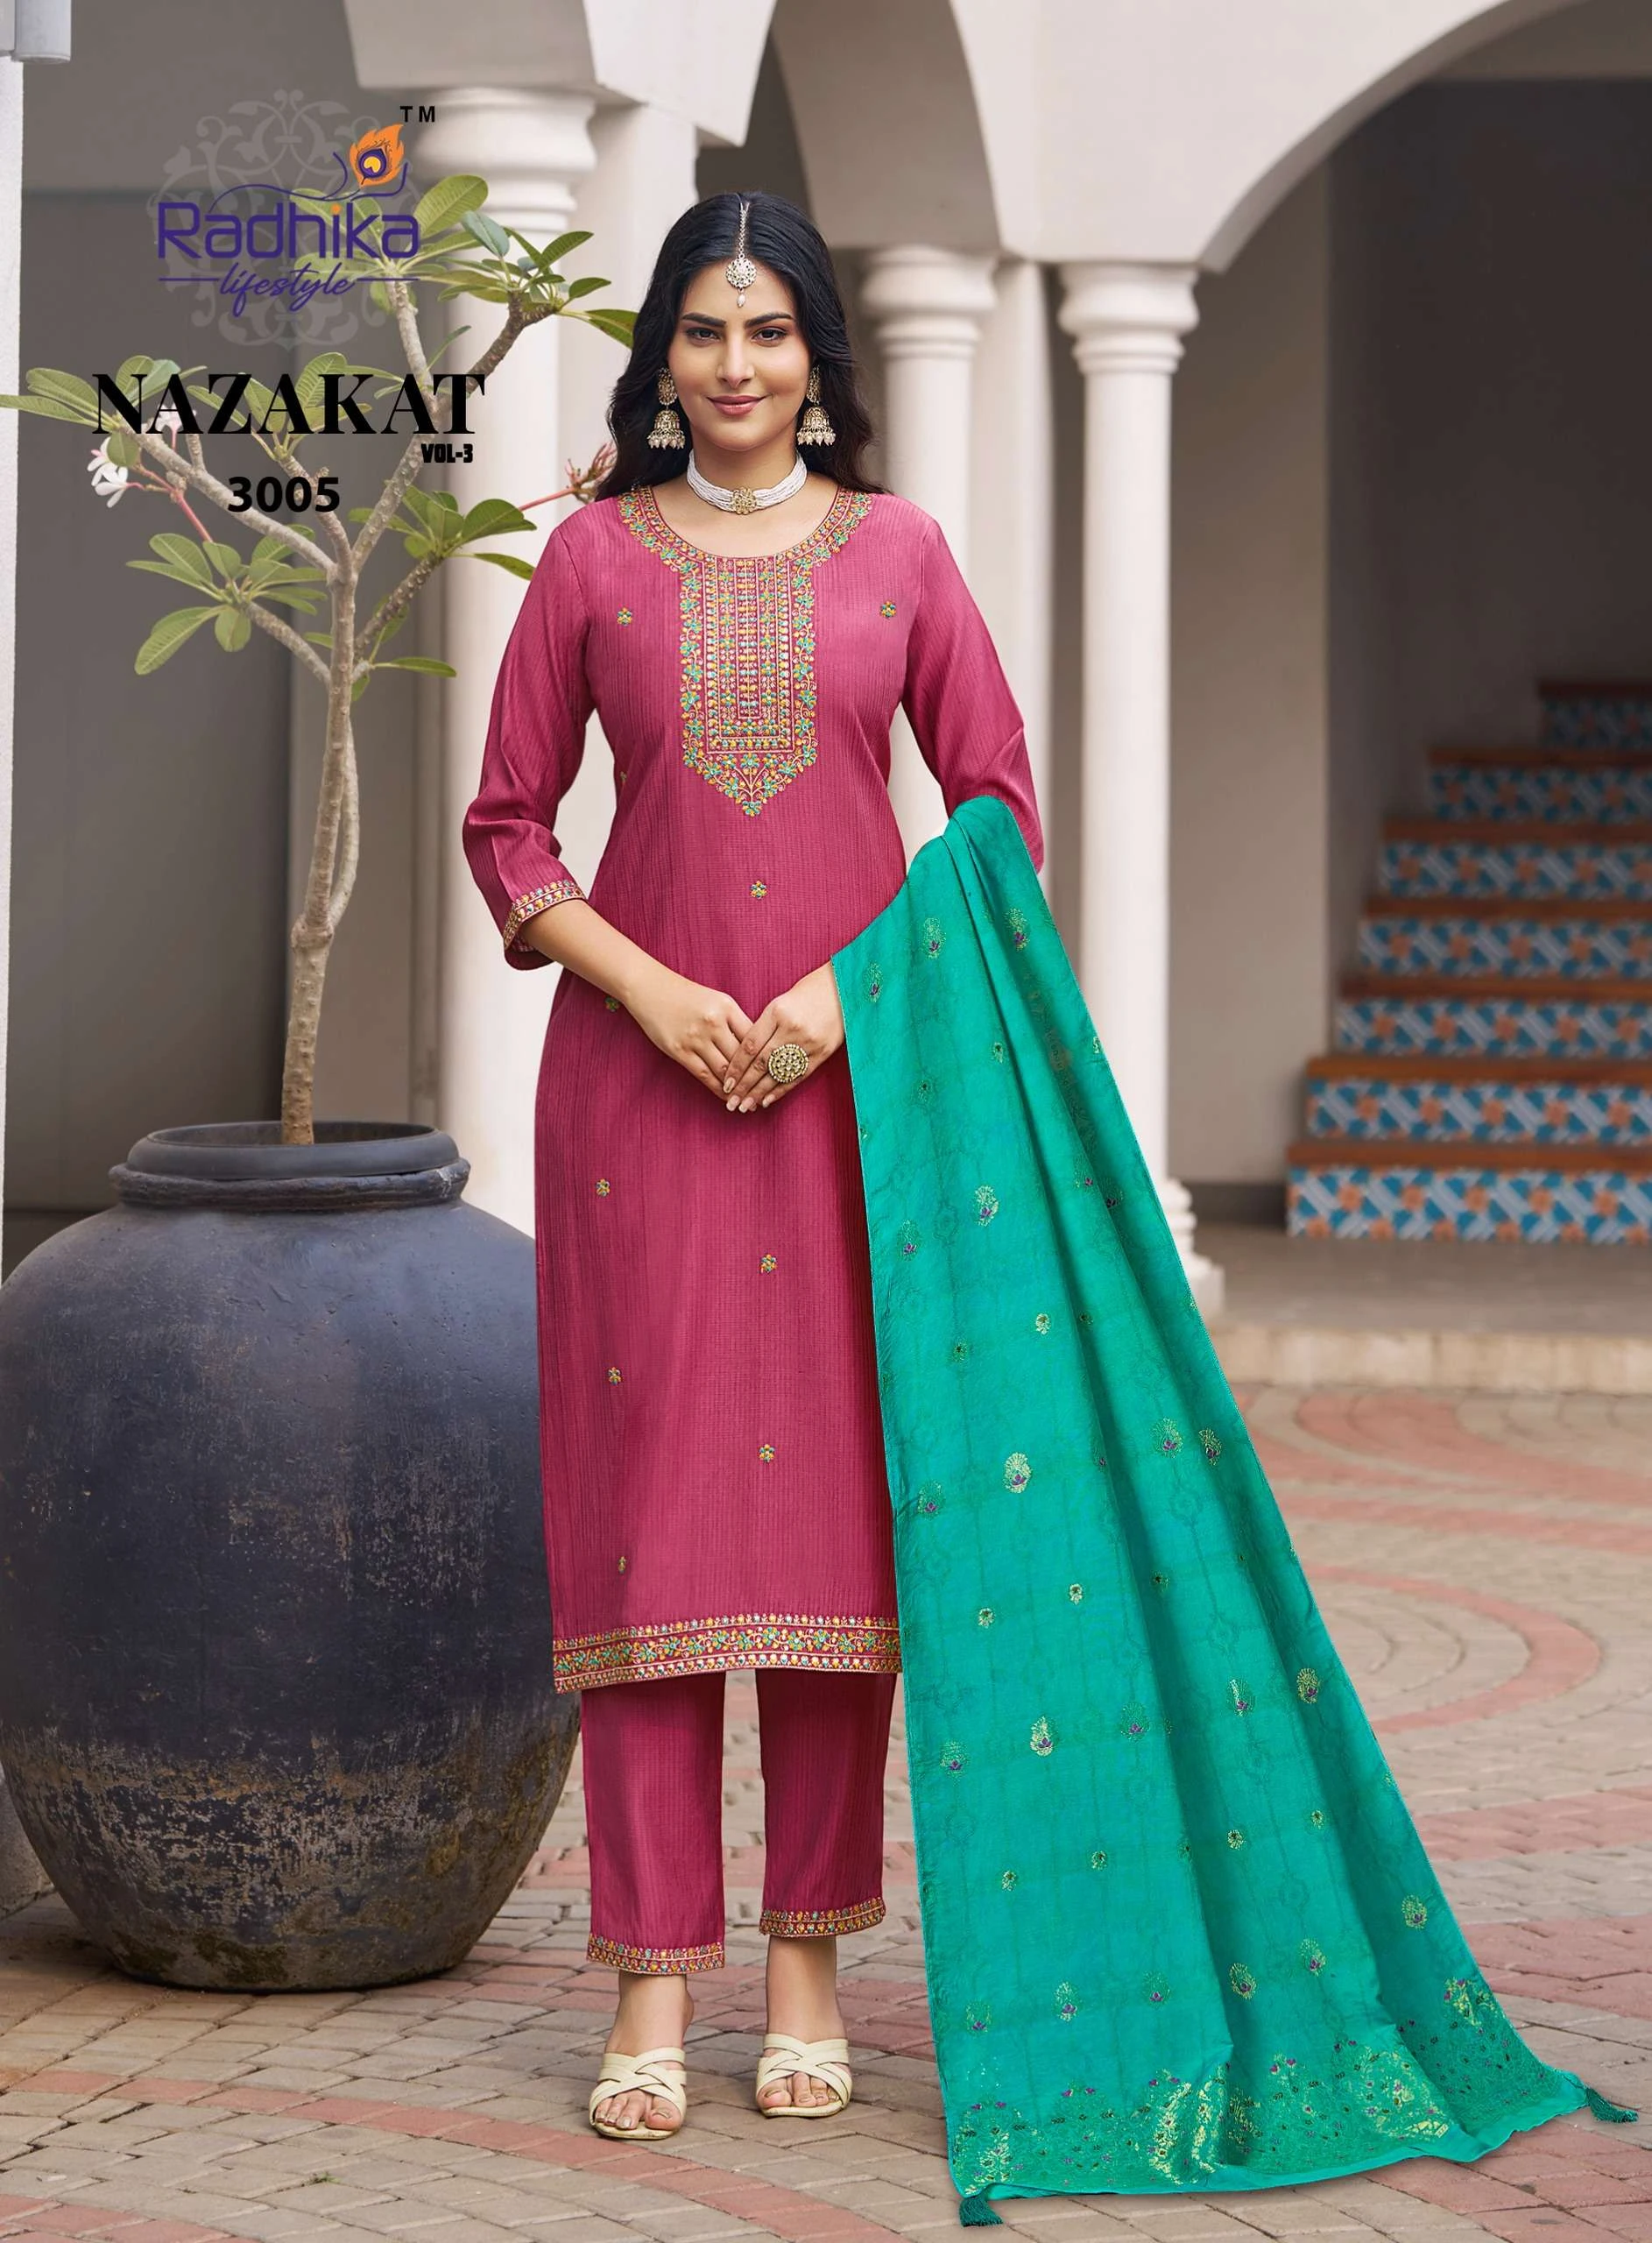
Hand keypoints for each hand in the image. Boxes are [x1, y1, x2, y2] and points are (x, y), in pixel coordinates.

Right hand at [625, 963, 754, 1098]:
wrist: (649, 988)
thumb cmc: (687, 995)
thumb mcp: (716, 1000)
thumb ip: (735, 1022)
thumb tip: (755, 1050)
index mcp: (727, 1006)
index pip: (753, 1037)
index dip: (764, 1058)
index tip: (773, 1073)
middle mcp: (713, 1022)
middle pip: (741, 1057)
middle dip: (754, 1079)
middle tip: (765, 1095)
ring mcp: (696, 1037)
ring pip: (724, 1069)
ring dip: (738, 1089)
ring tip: (748, 1102)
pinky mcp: (679, 1050)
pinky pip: (704, 1074)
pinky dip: (718, 1088)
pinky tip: (726, 1097)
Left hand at [720, 963, 843, 1111]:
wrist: (844, 989)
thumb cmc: (808, 993)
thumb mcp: (780, 1002)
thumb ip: (764, 1027)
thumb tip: (745, 1056)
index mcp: (777, 1012)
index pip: (750, 1046)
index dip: (736, 1067)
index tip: (725, 1082)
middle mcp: (791, 1029)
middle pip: (761, 1063)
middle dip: (744, 1086)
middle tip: (731, 1103)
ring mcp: (808, 1042)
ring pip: (778, 1073)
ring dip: (759, 1093)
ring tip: (745, 1106)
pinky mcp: (822, 1052)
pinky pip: (798, 1076)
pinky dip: (781, 1090)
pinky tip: (767, 1101)